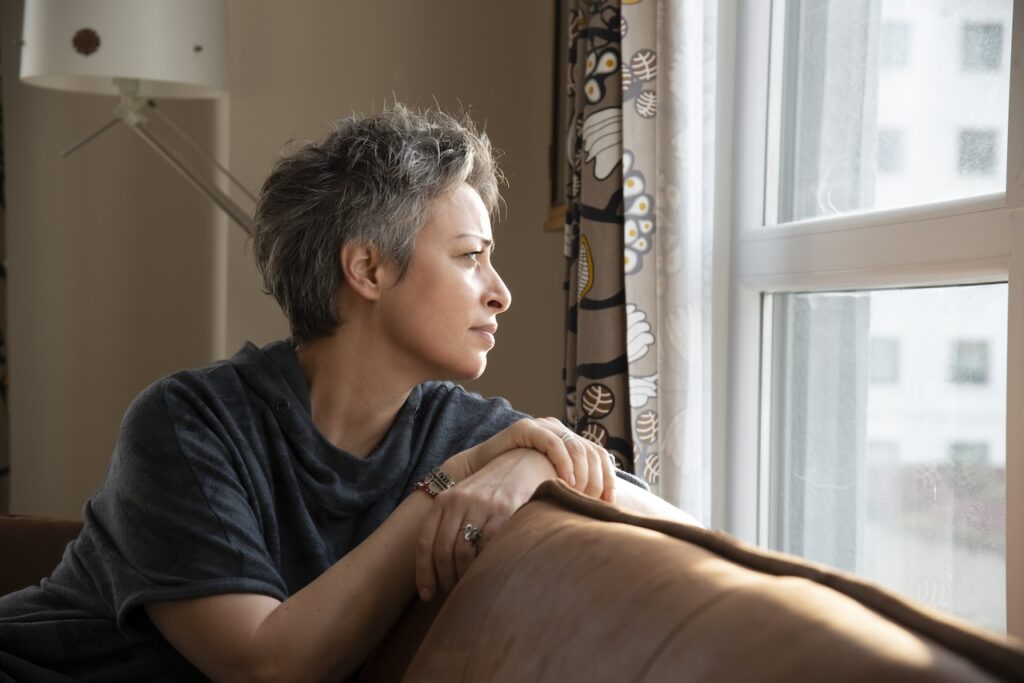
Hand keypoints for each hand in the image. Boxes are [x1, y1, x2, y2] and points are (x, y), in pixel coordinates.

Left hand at [415, 448, 554, 601]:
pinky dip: (485, 564)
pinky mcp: (505, 509)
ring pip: (462, 551)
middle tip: (454, 594)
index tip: (427, 595)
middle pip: (442, 551)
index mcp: (444, 500)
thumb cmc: (492, 490)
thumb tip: (439, 569)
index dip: (423, 573)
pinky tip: (488, 572)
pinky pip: (488, 546)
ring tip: (470, 586)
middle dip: (445, 578)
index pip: (425, 541)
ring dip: (464, 576)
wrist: (523, 462)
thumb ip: (450, 524)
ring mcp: (482, 505)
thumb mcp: (465, 500)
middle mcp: (459, 500)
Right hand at [464, 417, 615, 501]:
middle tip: (593, 501)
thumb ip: (569, 489)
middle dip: (597, 478)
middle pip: (591, 451)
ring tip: (580, 493)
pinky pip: (552, 443)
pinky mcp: (526, 428)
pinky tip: (565, 481)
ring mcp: (543, 427)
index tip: (610, 501)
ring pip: (576, 446)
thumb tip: (598, 511)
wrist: (479, 473)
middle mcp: (559, 430)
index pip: (599, 455)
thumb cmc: (515, 483)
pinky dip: (563, 462)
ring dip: (583, 472)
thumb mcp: (549, 485)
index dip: (609, 477)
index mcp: (569, 442)